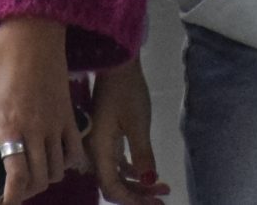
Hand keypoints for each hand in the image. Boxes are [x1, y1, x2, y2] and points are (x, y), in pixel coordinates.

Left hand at [0, 16, 78, 204]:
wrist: (34, 31)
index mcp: (9, 126)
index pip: (18, 178)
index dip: (12, 199)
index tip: (2, 203)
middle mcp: (36, 130)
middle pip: (39, 180)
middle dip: (25, 192)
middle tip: (13, 189)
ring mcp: (56, 123)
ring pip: (57, 170)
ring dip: (44, 179)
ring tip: (31, 176)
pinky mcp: (69, 113)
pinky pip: (75, 150)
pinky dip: (66, 163)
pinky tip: (54, 160)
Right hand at [88, 60, 168, 204]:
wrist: (117, 65)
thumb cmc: (127, 92)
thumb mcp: (138, 123)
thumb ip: (142, 155)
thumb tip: (149, 181)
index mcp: (99, 150)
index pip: (111, 188)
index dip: (132, 200)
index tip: (154, 202)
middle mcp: (95, 152)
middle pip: (114, 184)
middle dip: (138, 195)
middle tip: (161, 198)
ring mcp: (100, 144)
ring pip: (116, 174)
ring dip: (137, 183)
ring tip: (161, 187)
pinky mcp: (107, 136)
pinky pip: (117, 162)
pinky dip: (132, 171)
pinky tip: (148, 173)